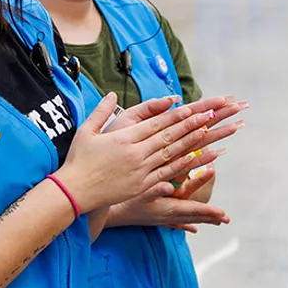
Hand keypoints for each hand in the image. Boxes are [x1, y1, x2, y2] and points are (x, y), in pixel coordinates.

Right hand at [55, 93, 246, 214]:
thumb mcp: (86, 132)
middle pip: (170, 136)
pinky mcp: (143, 185)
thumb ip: (101, 111)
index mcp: (125, 139)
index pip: (157, 123)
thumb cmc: (78, 161)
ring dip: (196, 141)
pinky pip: (170, 173)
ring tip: (214, 131)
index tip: (195, 107)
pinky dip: (187, 164)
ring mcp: (141, 171)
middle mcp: (136, 154)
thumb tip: (112, 93)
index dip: (178, 115)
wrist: (72, 193)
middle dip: (194, 123)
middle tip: (215, 113)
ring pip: (174, 153)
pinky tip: (204, 158)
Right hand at [108, 167, 227, 233]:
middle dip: (210, 217)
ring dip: (202, 220)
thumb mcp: (140, 192)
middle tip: (226, 219)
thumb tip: (169, 187)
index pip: (194, 210)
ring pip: (188, 219)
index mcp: (169, 208)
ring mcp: (163, 219)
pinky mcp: (157, 220)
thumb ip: (155, 189)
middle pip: (195, 216)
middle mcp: (169, 216)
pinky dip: (187, 225)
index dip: (209, 211)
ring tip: (216, 222)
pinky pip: (177, 223)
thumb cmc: (125, 202)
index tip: (223, 214)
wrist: (112, 216)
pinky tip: (193, 230)